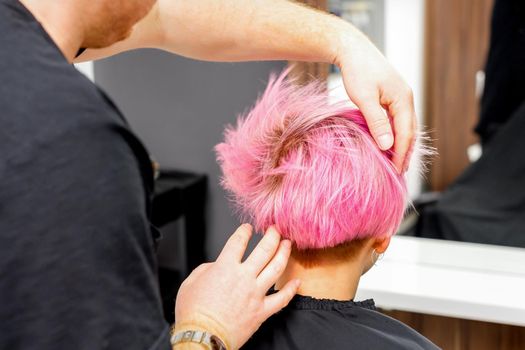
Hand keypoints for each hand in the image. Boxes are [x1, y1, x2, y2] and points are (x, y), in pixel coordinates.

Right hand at [174, 224, 299, 349]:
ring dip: (284, 253)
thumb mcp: (191, 282)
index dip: (244, 231)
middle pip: (264, 249)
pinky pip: (282, 299)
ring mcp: (255, 294)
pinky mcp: (261, 311)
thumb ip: (207, 269)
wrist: (201, 338)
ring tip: (287, 244)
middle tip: (275, 229)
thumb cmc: (193, 313)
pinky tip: (297, 282)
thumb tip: (217, 267)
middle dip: (272, 235)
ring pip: (276, 268)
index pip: (238, 241)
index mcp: (224, 267)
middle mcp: (243, 277)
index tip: (247, 228)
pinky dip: (291, 289)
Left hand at [336, 31, 416, 172]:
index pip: (406, 134)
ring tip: (396, 163)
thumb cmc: (357, 71)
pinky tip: (389, 144)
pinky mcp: (393, 97)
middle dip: (405, 153)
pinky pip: (398, 120)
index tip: (396, 171)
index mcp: (403, 99)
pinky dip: (396, 134)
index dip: (401, 154)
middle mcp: (406, 99)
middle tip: (398, 173)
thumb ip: (376, 122)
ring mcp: (401, 97)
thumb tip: (387, 146)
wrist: (353, 50)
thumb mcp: (364, 98)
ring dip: (402, 145)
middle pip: (410, 132)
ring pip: (405, 127)